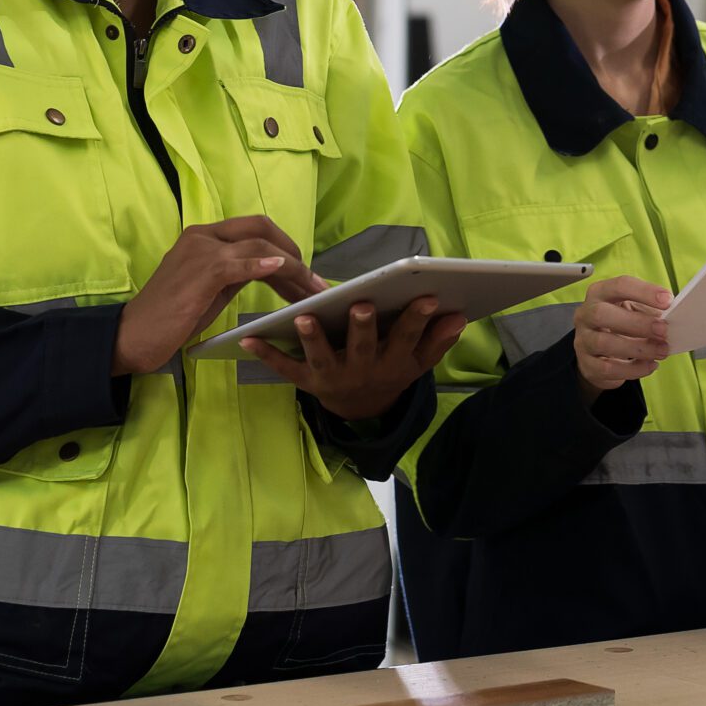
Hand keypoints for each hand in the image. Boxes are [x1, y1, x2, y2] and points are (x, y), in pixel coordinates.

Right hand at [113, 216, 322, 376]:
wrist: (133, 335)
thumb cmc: (171, 317)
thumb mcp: (209, 287)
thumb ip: (236, 271)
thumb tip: (272, 269)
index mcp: (203, 236)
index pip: (254, 228)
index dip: (283, 246)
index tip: (303, 272)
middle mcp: (202, 235)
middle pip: (261, 227)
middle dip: (293, 250)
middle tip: (313, 280)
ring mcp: (202, 251)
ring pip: (259, 246)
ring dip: (291, 268)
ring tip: (311, 289)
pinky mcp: (202, 272)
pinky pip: (241, 264)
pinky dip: (265, 265)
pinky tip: (284, 270)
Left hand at [240, 296, 469, 422]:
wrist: (361, 408)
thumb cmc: (390, 370)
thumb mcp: (418, 363)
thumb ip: (437, 341)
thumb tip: (458, 317)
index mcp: (391, 363)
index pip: (406, 338)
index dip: (417, 320)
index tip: (429, 297)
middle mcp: (362, 371)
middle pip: (362, 348)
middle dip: (362, 328)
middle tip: (362, 305)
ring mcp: (332, 377)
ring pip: (321, 357)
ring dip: (312, 338)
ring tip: (304, 317)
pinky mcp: (305, 381)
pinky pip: (284, 368)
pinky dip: (265, 354)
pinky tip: (247, 339)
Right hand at [573, 275, 672, 394]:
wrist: (597, 354)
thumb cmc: (619, 325)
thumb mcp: (632, 311)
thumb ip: (649, 312)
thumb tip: (673, 318)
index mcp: (600, 293)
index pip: (619, 285)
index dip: (644, 292)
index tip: (668, 300)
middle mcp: (586, 314)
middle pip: (603, 314)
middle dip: (637, 322)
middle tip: (663, 330)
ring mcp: (583, 340)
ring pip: (604, 343)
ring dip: (638, 348)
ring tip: (661, 351)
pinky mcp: (586, 364)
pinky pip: (607, 368)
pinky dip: (633, 369)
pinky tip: (650, 366)